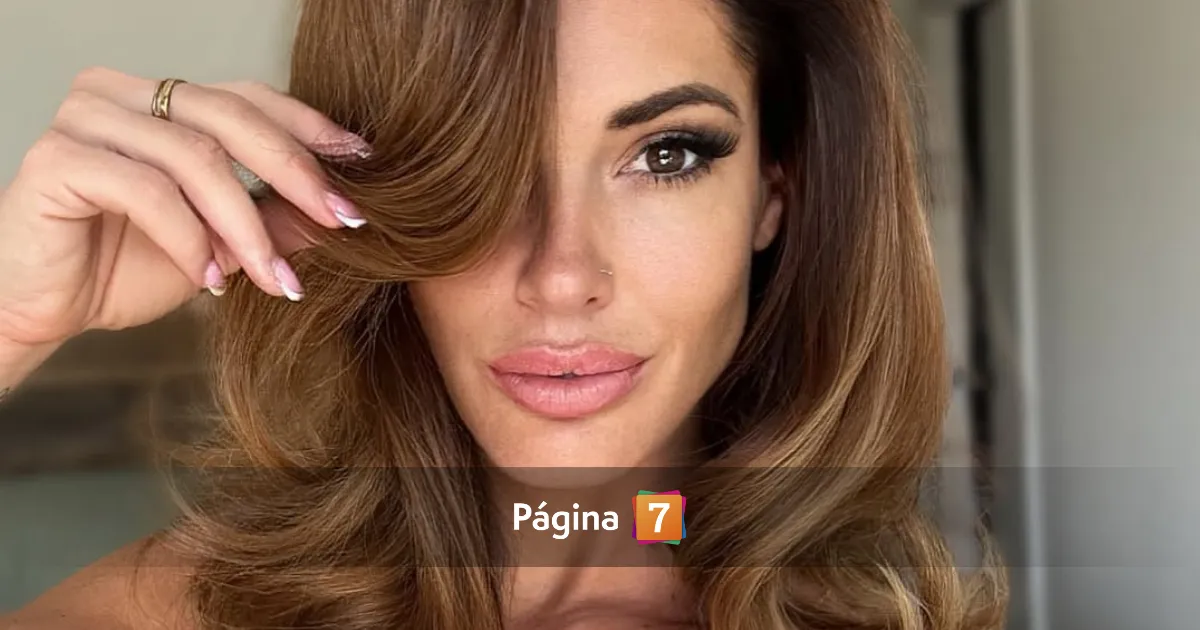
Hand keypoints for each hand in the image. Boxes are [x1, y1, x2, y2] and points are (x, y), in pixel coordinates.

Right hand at [0, 67, 369, 346]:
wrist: (44, 310)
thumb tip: (343, 216)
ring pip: (196, 158)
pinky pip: (148, 191)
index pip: (248, 97)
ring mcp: (85, 119)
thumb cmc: (128, 269)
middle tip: (342, 221)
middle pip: (230, 116)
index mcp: (162, 100)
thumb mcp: (223, 246)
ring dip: (245, 225)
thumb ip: (274, 222)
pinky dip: (190, 240)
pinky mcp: (57, 159)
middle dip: (296, 173)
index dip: (309, 127)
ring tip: (271, 278)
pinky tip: (209, 281)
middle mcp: (121, 93)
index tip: (362, 162)